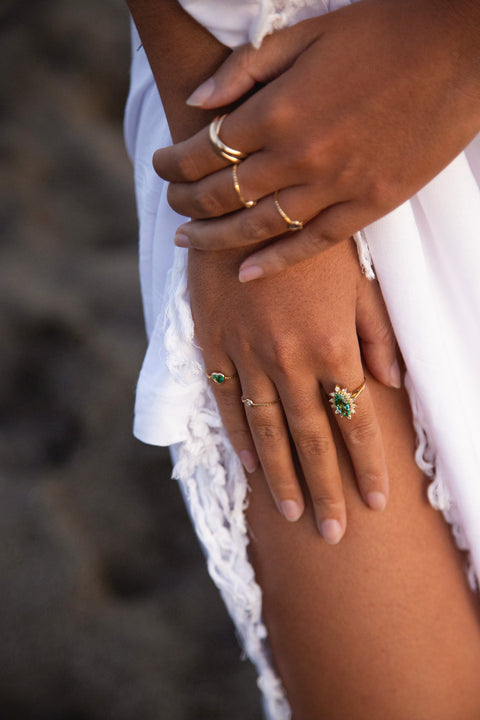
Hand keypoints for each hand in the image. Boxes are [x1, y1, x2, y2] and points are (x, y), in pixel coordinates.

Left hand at [154, 0, 479, 279]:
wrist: (460, 49)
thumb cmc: (384, 31)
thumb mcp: (306, 34)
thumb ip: (246, 70)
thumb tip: (196, 103)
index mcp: (278, 110)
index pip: (203, 151)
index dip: (171, 164)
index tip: (159, 166)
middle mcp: (298, 156)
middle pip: (222, 194)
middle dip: (184, 201)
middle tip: (169, 204)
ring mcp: (334, 187)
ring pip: (257, 227)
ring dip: (214, 237)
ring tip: (187, 239)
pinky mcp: (367, 206)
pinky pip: (311, 244)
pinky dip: (275, 262)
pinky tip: (246, 273)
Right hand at [189, 238, 399, 543]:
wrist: (240, 209)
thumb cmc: (306, 240)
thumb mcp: (356, 277)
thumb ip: (374, 331)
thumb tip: (392, 380)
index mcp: (331, 345)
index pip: (356, 421)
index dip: (368, 465)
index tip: (379, 503)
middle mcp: (290, 362)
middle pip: (313, 440)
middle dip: (327, 490)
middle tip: (335, 534)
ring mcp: (248, 358)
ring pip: (268, 433)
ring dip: (282, 478)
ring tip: (293, 517)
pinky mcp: (214, 348)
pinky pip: (228, 404)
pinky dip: (239, 439)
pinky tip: (251, 469)